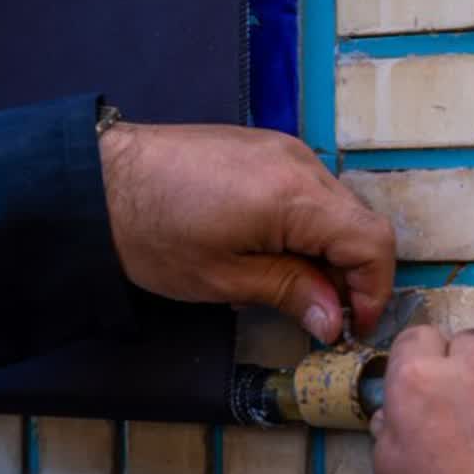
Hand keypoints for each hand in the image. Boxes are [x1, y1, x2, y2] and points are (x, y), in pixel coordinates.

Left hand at [99, 122, 395, 343]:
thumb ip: (290, 292)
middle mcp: (299, 163)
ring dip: (331, 250)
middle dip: (354, 274)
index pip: (372, 241)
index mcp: (295, 196)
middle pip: (360, 222)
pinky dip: (310, 226)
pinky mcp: (263, 147)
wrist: (98, 180)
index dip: (374, 289)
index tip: (355, 325)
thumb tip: (335, 320)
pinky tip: (278, 252)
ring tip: (298, 287)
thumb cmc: (153, 233)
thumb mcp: (224, 278)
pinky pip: (309, 189)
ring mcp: (282, 149)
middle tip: (327, 315)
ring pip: (337, 207)